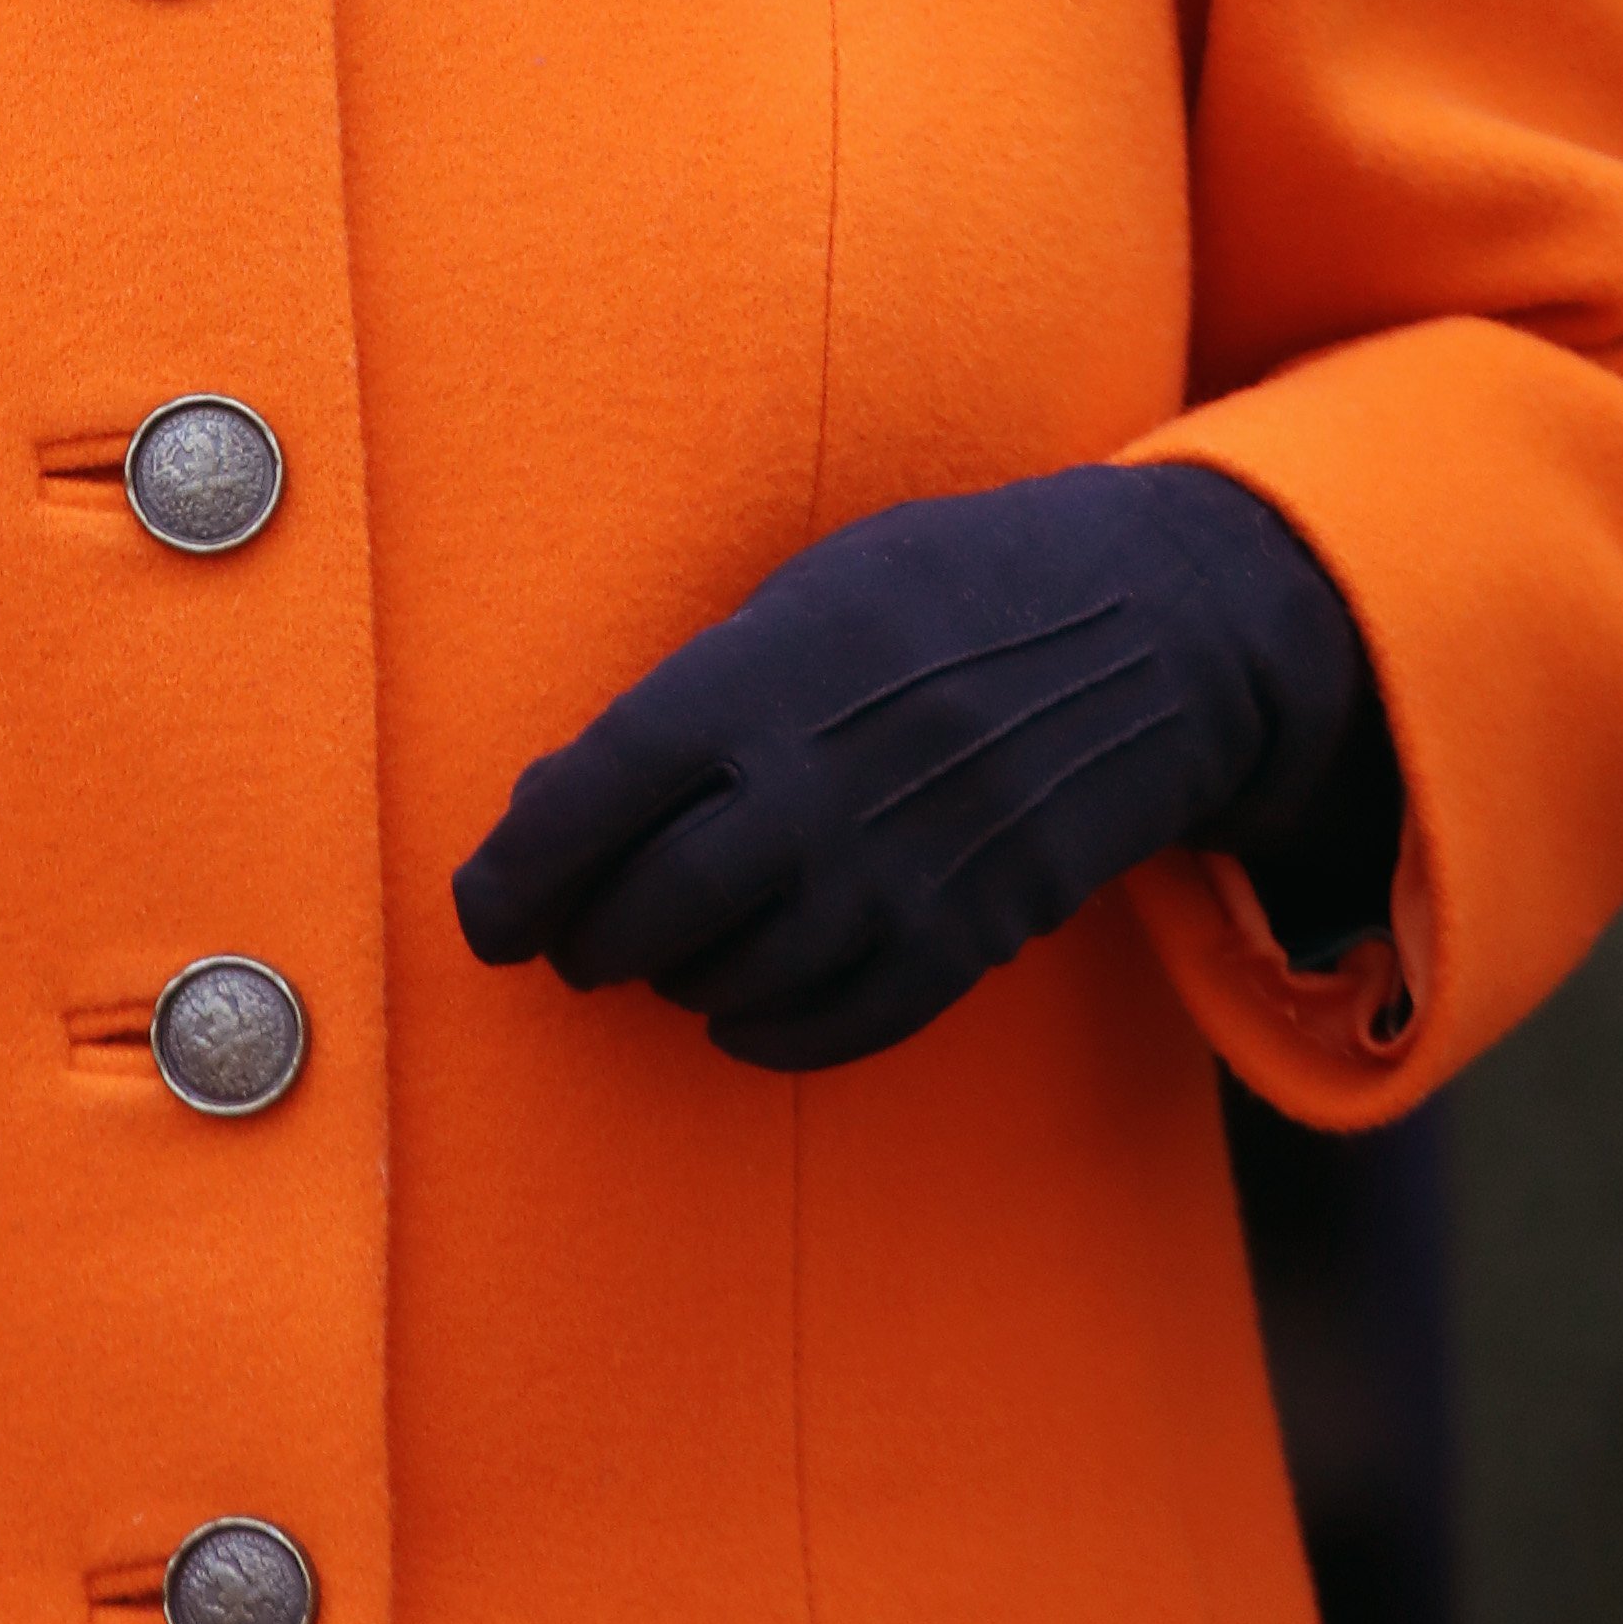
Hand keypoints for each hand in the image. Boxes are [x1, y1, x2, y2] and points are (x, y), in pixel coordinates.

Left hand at [452, 461, 1397, 1071]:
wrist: (1140, 633)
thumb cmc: (940, 593)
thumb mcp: (799, 596)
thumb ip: (685, 701)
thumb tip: (556, 805)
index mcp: (755, 681)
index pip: (589, 802)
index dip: (515, 875)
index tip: (483, 913)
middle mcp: (816, 789)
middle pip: (647, 913)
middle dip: (583, 941)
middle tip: (566, 939)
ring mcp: (895, 873)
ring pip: (730, 980)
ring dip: (673, 980)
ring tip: (662, 952)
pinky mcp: (965, 936)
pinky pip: (833, 1025)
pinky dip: (766, 1030)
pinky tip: (739, 1004)